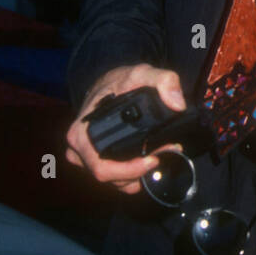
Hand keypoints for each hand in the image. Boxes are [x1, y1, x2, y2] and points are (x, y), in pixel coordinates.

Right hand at [65, 63, 184, 194]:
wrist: (107, 85)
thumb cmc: (118, 82)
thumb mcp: (140, 73)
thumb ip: (163, 80)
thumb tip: (177, 104)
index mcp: (80, 134)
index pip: (102, 167)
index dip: (130, 170)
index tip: (154, 159)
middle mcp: (78, 150)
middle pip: (110, 178)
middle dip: (139, 172)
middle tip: (162, 155)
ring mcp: (86, 158)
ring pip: (115, 181)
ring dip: (140, 174)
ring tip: (161, 153)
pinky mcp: (97, 161)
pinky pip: (116, 179)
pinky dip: (135, 174)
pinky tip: (151, 159)